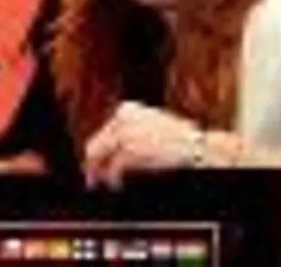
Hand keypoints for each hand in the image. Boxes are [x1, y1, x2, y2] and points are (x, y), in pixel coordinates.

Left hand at [84, 101, 202, 188]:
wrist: (203, 149)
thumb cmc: (182, 143)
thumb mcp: (151, 130)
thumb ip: (129, 137)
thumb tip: (105, 158)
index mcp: (128, 110)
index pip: (103, 133)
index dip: (98, 153)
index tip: (94, 166)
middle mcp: (122, 118)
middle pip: (96, 144)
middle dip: (93, 165)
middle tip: (93, 180)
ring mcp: (125, 132)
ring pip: (98, 156)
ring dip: (99, 174)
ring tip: (101, 185)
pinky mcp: (130, 149)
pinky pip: (113, 169)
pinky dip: (113, 180)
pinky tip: (116, 186)